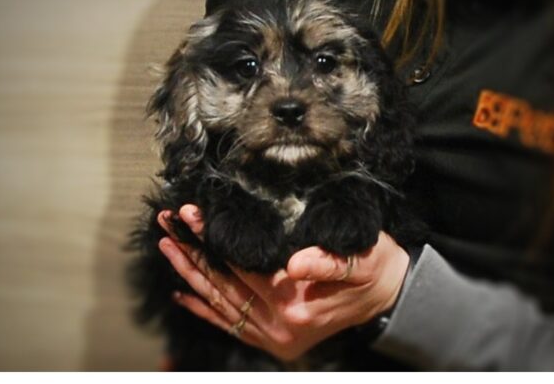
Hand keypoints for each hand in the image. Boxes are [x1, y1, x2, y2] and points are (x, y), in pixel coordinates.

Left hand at [158, 204, 408, 361]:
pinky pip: (228, 324)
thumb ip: (327, 261)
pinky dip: (204, 308)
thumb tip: (294, 262)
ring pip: (219, 302)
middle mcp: (278, 327)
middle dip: (192, 250)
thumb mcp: (359, 260)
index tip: (192, 214)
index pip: (242, 266)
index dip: (214, 239)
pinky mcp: (270, 338)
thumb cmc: (372, 270)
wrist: (385, 297)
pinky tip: (183, 294)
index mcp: (296, 305)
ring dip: (190, 273)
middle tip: (168, 224)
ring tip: (168, 245)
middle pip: (223, 283)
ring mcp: (271, 337)